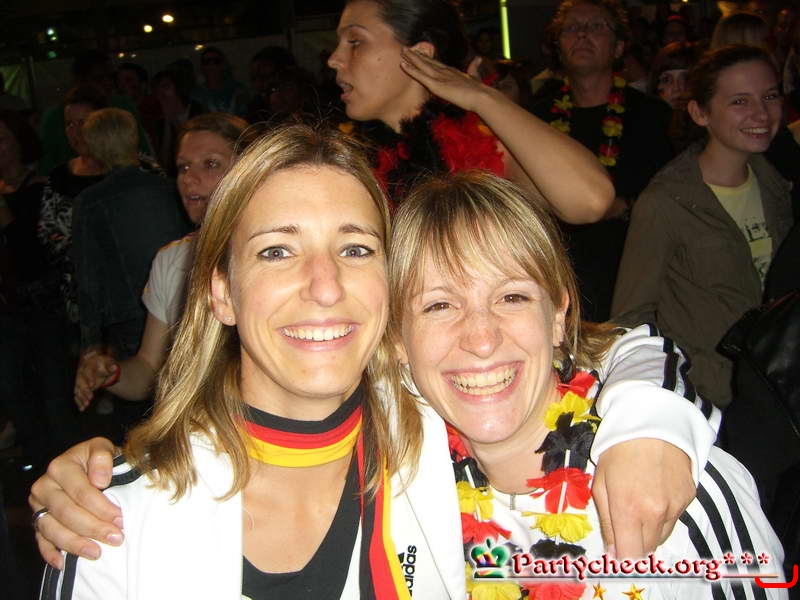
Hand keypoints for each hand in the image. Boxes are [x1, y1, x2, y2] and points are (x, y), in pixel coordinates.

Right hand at [29, 438, 121, 568]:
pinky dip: (51, 553)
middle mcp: (45, 486)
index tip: (120, 519)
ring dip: (75, 544)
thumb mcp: (102, 448)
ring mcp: (39, 506)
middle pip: (67, 513)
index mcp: (61, 466)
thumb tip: (100, 481)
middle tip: (116, 538)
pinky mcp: (37, 521)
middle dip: (93, 528)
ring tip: (97, 553)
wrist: (86, 465)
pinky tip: (64, 563)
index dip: (102, 508)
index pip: (82, 492)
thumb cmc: (97, 459)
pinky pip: (41, 541)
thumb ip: (102, 458)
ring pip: (52, 530)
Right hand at [74, 352, 118, 410]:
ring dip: (81, 398)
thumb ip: (111, 366)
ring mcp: (79, 381)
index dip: (89, 378)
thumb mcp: (108, 363)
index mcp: (88, 366)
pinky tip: (82, 409)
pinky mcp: (79, 388)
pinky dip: (79, 402)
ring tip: (87, 404)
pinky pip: (77, 395)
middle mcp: (81, 373)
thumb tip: (115, 367)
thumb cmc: (103, 364)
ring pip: (77, 390)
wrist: (98, 366)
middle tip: (90, 397)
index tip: (92, 385)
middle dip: (85, 390)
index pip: (88, 372)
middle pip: (80, 382)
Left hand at [400, 47, 493, 113]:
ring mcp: (439, 77)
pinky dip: (411, 70)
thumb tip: (478, 59)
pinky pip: (420, 75)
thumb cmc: (479, 90)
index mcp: (452, 71)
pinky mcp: (436, 84)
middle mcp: (444, 71)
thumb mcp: (475, 77)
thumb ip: (474, 68)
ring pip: (422, 65)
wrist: (480, 96)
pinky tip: (402, 64)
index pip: (436, 63)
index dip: (427, 58)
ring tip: (402, 50)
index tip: (419, 53)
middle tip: (406, 48)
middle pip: (427, 61)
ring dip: (411, 58)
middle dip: (416, 55)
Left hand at [592, 438, 694, 557]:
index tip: (617, 549)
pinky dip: (664, 514)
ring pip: (662, 536)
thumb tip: (613, 552)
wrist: (652, 423)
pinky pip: (675, 519)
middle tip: (626, 521)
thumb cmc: (618, 451)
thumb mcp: (600, 483)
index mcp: (628, 510)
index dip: (622, 556)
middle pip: (647, 550)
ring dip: (650, 530)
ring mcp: (675, 507)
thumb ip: (607, 522)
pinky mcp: (689, 498)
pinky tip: (656, 492)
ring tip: (640, 503)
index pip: (630, 555)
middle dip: (635, 544)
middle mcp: (655, 513)